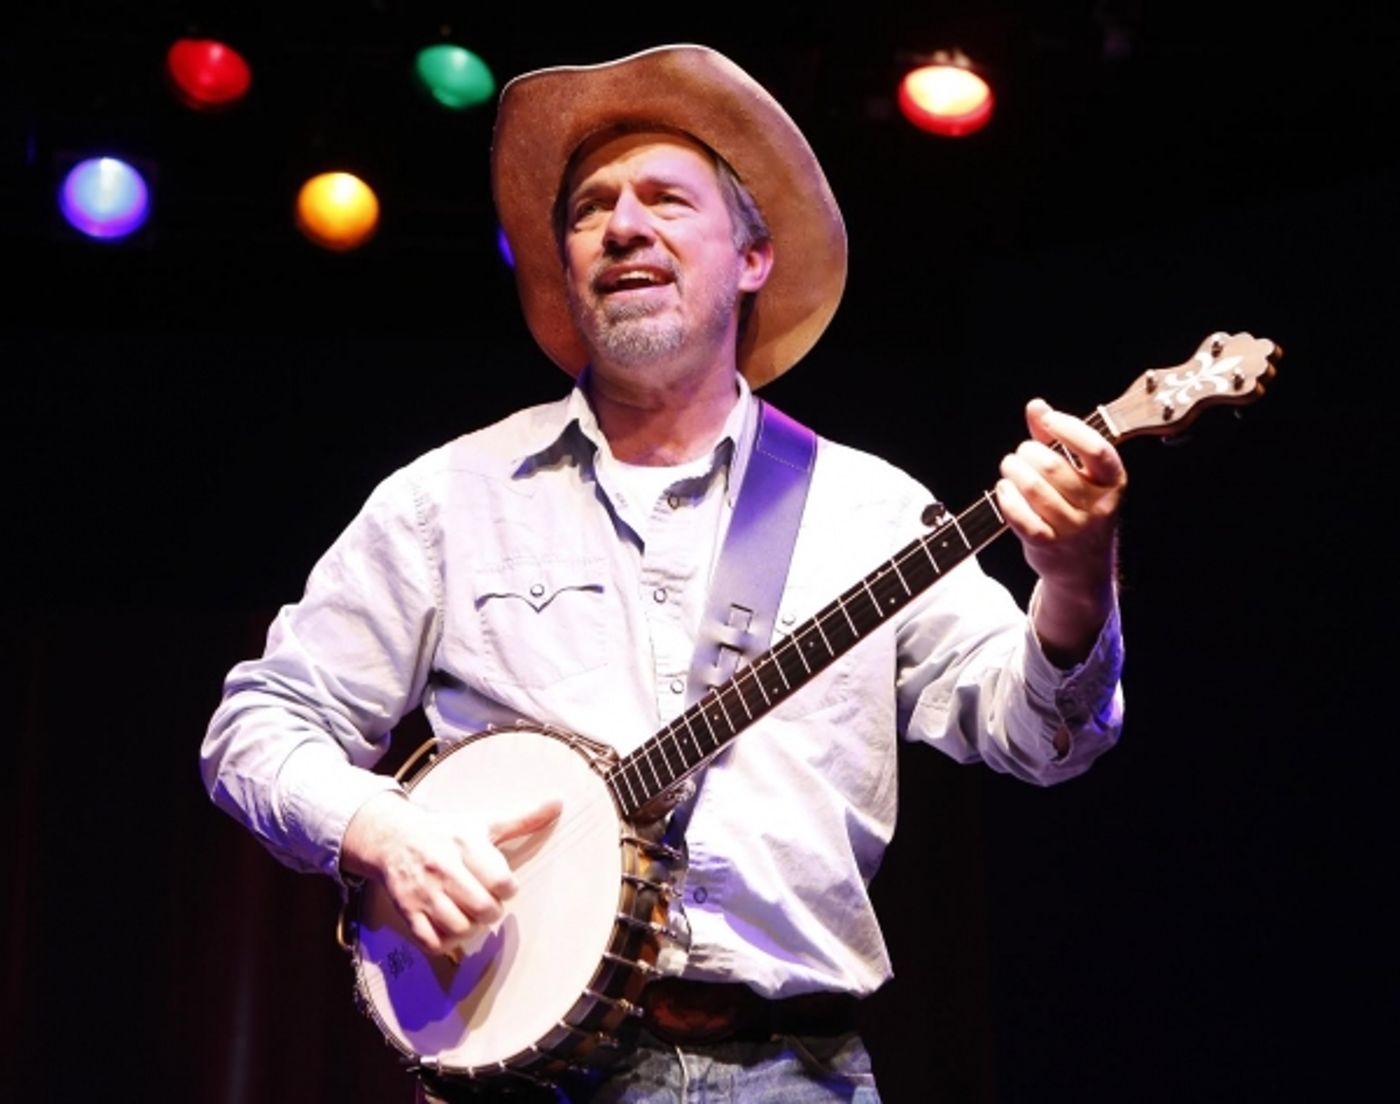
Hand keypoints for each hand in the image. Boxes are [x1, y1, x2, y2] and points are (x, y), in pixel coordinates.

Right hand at [341, 790, 562, 956]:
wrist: (393, 837)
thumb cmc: (446, 831)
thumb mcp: (484, 822)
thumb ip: (523, 819)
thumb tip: (558, 802)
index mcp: (466, 845)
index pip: (501, 881)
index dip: (508, 888)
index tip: (503, 884)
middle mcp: (444, 868)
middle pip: (482, 908)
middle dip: (492, 910)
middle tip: (487, 902)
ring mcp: (424, 892)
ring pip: (459, 928)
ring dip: (471, 928)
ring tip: (470, 915)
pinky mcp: (407, 911)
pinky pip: (431, 942)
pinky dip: (446, 943)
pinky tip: (451, 928)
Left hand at [996, 398, 1126, 664]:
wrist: (1083, 569)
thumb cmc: (1079, 509)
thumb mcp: (1081, 474)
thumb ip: (1057, 438)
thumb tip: (1036, 406)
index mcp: (1113, 482)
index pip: (1095, 449)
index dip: (1068, 428)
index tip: (1047, 420)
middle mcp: (1098, 506)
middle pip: (1053, 467)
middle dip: (1027, 453)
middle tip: (1020, 454)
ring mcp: (1074, 528)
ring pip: (1034, 489)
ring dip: (1013, 472)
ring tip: (1010, 468)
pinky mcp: (1049, 545)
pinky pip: (1021, 516)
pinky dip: (1007, 498)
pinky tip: (1003, 489)